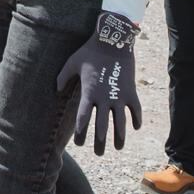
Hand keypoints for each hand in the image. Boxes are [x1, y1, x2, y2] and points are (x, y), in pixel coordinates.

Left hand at [56, 11, 141, 155]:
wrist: (113, 40)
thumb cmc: (89, 51)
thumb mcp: (72, 63)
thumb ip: (62, 78)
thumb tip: (56, 90)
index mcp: (88, 93)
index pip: (82, 120)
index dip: (80, 134)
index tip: (79, 144)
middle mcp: (104, 98)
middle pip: (101, 127)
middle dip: (100, 142)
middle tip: (98, 153)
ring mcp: (119, 95)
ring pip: (120, 123)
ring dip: (119, 137)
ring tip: (118, 147)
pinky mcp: (131, 91)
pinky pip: (136, 110)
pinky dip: (136, 120)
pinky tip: (135, 128)